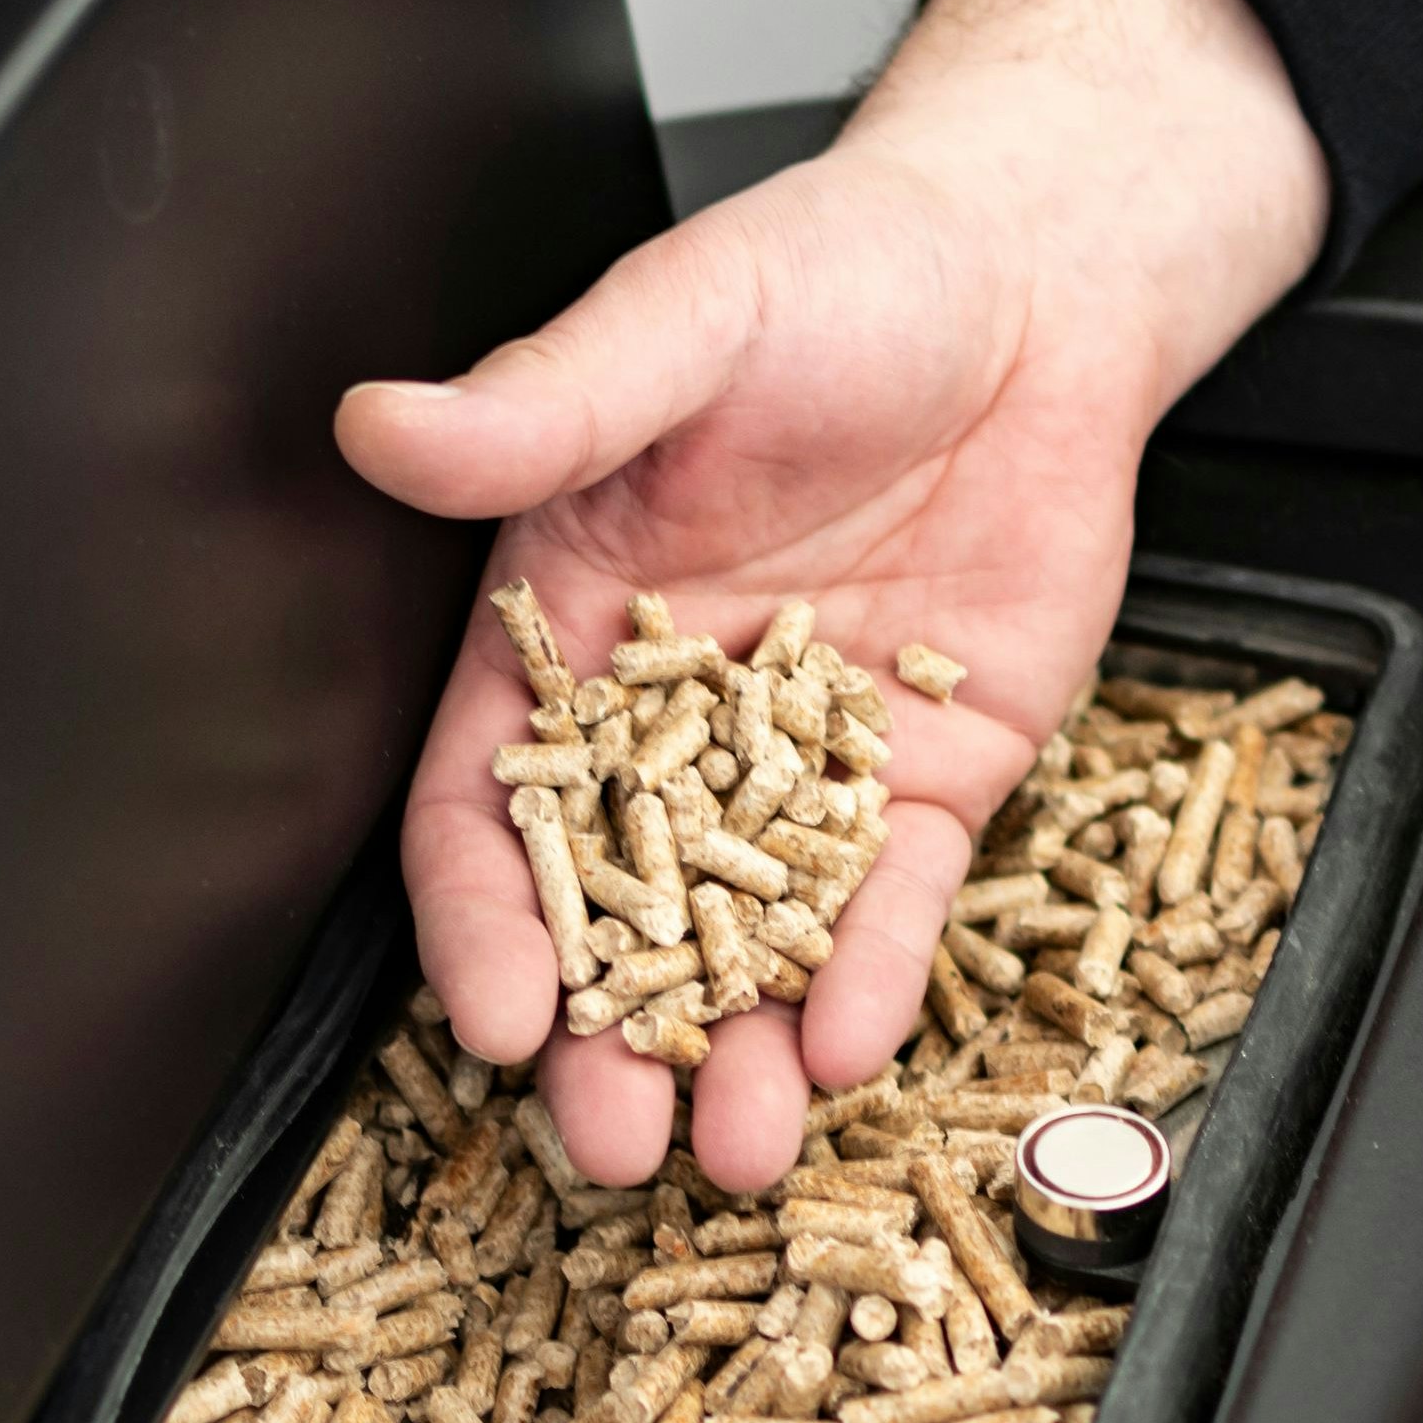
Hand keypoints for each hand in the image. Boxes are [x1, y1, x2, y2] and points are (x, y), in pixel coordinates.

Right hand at [335, 0, 1324, 1191]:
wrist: (1036, 282)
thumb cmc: (836, 274)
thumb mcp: (682, 324)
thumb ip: (542, 407)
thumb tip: (386, 426)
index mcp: (566, 625)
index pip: (491, 804)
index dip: (485, 919)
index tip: (496, 1016)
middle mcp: (672, 720)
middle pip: (618, 915)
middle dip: (610, 1038)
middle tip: (615, 1143)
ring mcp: (803, 765)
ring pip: (752, 939)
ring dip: (738, 1049)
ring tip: (739, 1148)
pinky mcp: (929, 778)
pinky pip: (891, 901)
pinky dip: (870, 977)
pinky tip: (850, 1043)